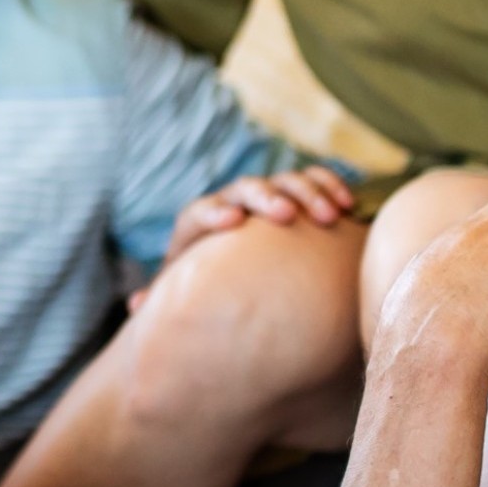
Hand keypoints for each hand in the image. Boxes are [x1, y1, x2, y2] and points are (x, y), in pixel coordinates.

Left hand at [129, 167, 353, 310]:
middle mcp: (233, 204)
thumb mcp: (181, 295)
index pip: (199, 211)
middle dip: (268, 196)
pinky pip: (314, 180)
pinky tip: (350, 205)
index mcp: (198, 227)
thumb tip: (137, 306)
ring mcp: (266, 198)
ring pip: (286, 180)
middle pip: (246, 188)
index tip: (234, 222)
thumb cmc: (205, 290)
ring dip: (309, 192)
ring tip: (332, 216)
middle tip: (288, 216)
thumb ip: (161, 300)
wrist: (231, 270)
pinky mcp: (296, 197)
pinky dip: (330, 185)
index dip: (213, 211)